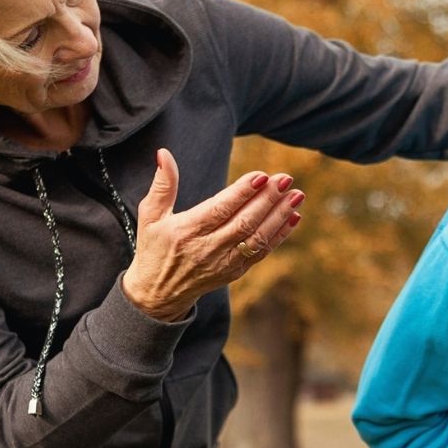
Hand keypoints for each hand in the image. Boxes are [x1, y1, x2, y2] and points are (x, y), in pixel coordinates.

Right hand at [122, 148, 303, 320]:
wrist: (158, 294)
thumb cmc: (154, 248)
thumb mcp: (150, 216)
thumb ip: (162, 185)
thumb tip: (163, 154)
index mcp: (186, 231)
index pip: (219, 210)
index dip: (241, 193)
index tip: (261, 176)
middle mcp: (207, 249)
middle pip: (243, 223)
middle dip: (267, 200)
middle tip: (286, 179)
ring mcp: (224, 262)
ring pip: (257, 238)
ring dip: (279, 216)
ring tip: (296, 195)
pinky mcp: (235, 271)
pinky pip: (261, 252)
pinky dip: (280, 235)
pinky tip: (294, 216)